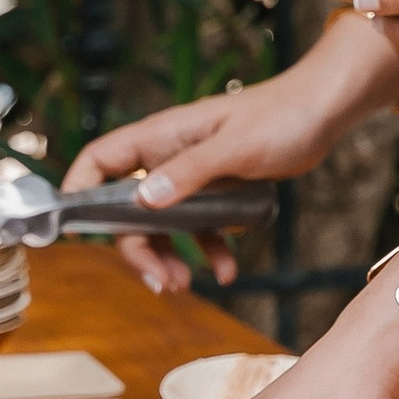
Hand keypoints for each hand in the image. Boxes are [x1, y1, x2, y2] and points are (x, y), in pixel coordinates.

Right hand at [63, 25, 398, 288]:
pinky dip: (209, 250)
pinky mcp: (218, 191)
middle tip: (160, 282)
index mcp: (161, 137)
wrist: (322, 112)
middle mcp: (169, 157)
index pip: (100, 161)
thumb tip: (143, 199)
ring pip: (164, 224)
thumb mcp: (234, 148)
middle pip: (130, 208)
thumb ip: (190, 173)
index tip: (75, 228)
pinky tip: (228, 271)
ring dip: (170, 257)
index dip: (78, 191)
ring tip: (184, 285)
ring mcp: (193, 175)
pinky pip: (201, 227)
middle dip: (138, 248)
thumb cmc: (280, 117)